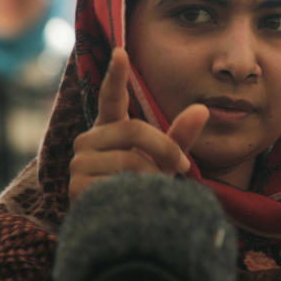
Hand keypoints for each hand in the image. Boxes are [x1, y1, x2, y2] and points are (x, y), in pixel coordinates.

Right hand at [68, 48, 208, 203]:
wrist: (125, 228)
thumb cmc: (143, 187)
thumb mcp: (165, 160)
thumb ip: (181, 136)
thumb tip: (203, 109)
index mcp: (110, 128)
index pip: (110, 97)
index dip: (115, 76)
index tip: (121, 52)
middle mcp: (89, 140)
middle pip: (133, 129)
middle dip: (163, 147)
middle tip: (182, 167)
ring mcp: (79, 163)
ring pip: (129, 157)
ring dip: (152, 175)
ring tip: (154, 189)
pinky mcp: (77, 186)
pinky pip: (118, 180)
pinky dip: (137, 190)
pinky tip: (135, 201)